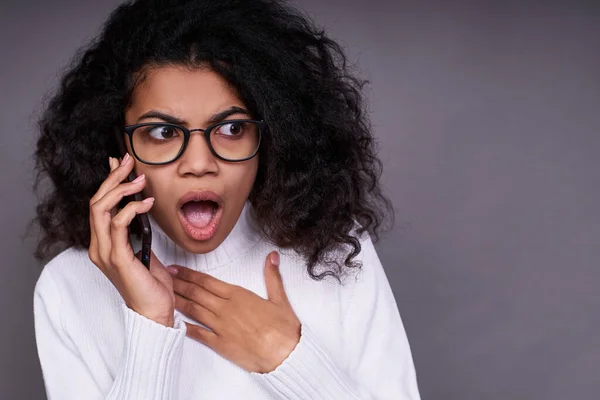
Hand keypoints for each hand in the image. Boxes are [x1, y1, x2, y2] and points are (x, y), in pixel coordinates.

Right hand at [88, 155, 174, 326]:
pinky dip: (132, 208)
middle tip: (129, 161)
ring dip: (121, 188)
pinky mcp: (117, 258)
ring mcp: (105, 252)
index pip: (98, 205)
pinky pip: (119, 224)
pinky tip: (147, 202)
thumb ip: (138, 232)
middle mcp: (99, 246)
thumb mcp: (144, 251)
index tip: (119, 163)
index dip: (108, 182)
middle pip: (96, 202)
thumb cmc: (151, 285)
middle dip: (113, 178)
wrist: (154, 312)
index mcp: (103, 244)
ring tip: (140, 178)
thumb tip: (140, 209)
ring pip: (102, 209)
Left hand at [168, 252, 300, 372]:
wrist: (284, 354)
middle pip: (196, 293)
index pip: (207, 281)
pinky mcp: (220, 343)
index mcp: (238, 295)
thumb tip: (272, 256)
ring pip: (194, 310)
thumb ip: (272, 276)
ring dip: (178, 301)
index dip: (189, 274)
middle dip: (178, 284)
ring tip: (165, 294)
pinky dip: (185, 327)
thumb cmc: (283, 329)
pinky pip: (198, 334)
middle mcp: (225, 308)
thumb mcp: (280, 298)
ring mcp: (220, 326)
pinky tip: (175, 322)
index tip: (176, 268)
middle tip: (163, 277)